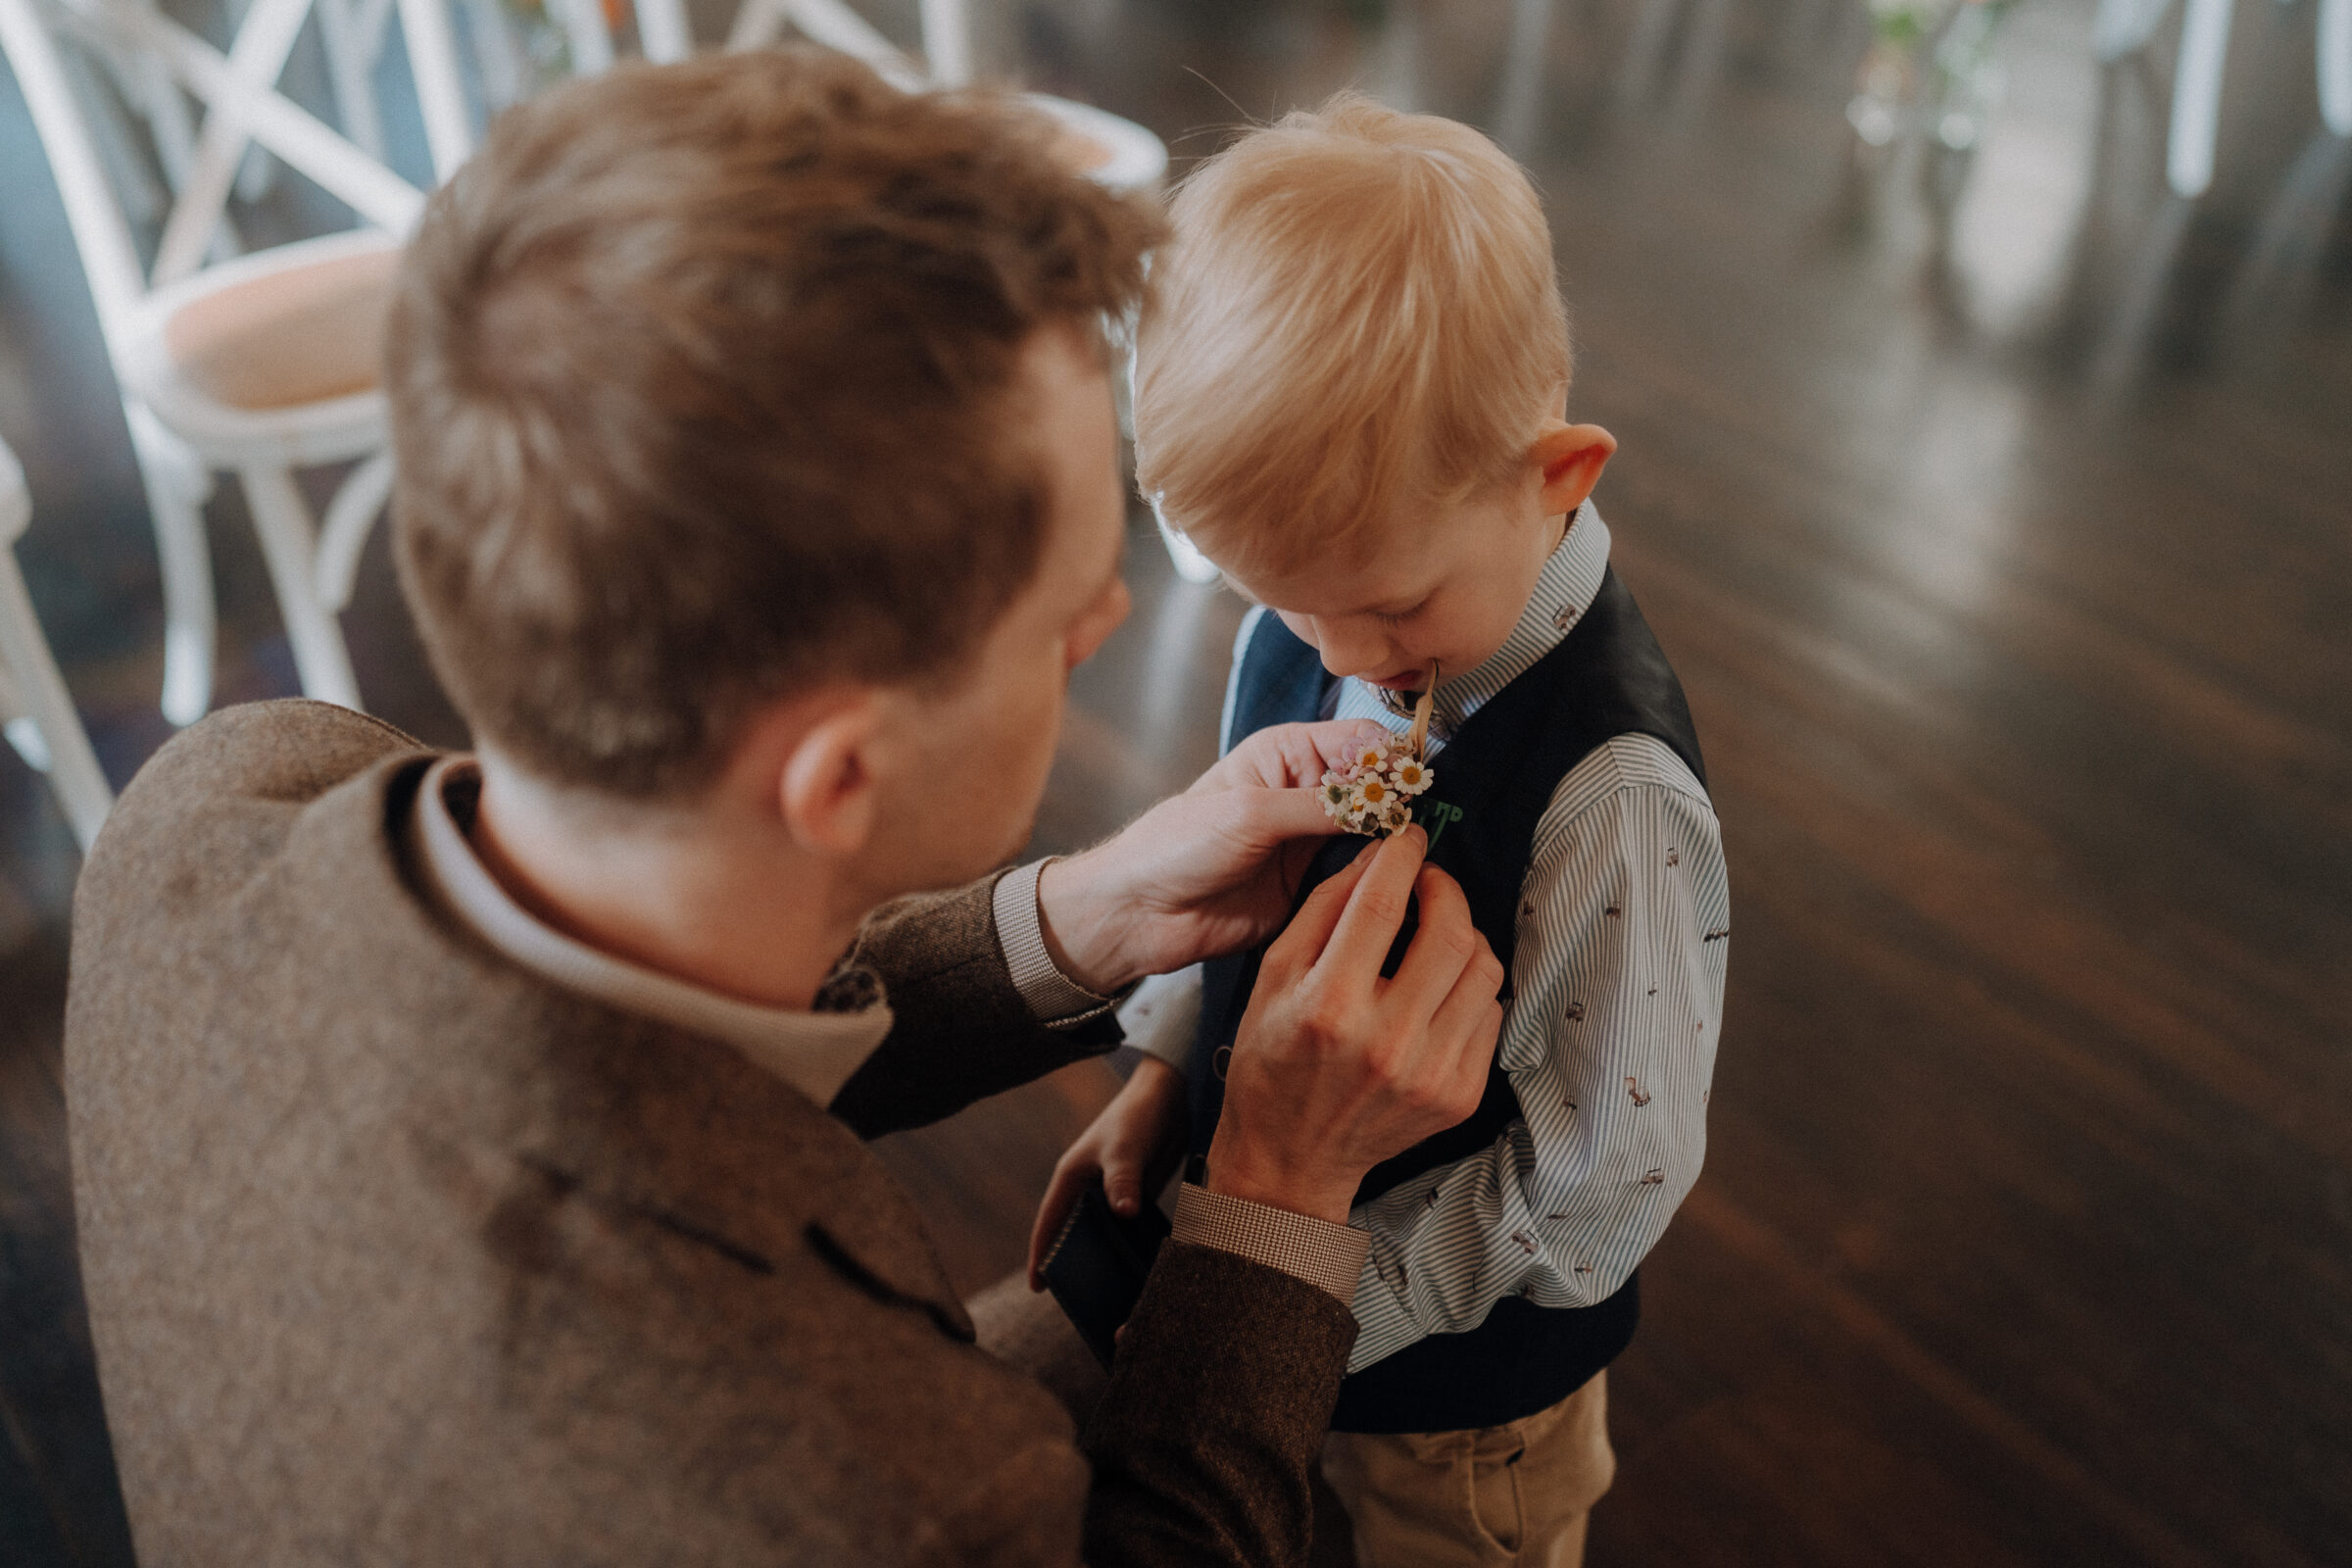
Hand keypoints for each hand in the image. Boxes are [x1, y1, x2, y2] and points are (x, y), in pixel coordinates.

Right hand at [1025, 1055, 1188, 1289]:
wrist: (1172, 1093)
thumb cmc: (1138, 1116)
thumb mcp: (1126, 1149)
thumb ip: (1123, 1180)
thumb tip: (1124, 1214)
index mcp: (1072, 1177)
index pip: (1050, 1222)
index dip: (1041, 1254)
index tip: (1038, 1288)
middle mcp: (1088, 1187)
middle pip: (1074, 1234)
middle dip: (1075, 1264)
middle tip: (1080, 1303)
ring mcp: (1113, 1192)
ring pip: (1103, 1233)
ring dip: (1106, 1257)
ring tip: (1113, 1296)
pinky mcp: (1138, 1193)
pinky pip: (1129, 1227)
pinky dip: (1131, 1246)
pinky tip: (1143, 1270)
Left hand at [1035, 718, 1394, 992]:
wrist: (1141, 912)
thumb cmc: (1177, 845)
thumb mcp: (1252, 813)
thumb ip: (1322, 806)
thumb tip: (1387, 802)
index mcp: (1290, 754)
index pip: (1363, 741)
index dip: (1394, 760)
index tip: (1415, 787)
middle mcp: (1309, 794)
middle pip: (1379, 790)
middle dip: (1402, 806)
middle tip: (1419, 830)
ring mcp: (1314, 842)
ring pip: (1377, 837)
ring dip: (1395, 848)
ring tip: (1412, 862)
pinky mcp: (1314, 888)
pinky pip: (1361, 881)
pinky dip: (1379, 884)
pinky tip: (1394, 890)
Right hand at [1206, 827, 1503, 1223]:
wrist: (1291, 1159)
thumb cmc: (1272, 1064)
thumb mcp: (1273, 978)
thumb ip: (1323, 910)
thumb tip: (1377, 855)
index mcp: (1329, 1007)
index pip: (1382, 904)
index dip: (1404, 856)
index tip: (1410, 839)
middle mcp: (1386, 1041)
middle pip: (1451, 932)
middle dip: (1445, 889)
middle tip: (1428, 882)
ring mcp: (1430, 1073)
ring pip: (1484, 970)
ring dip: (1465, 935)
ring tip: (1436, 934)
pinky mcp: (1459, 1095)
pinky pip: (1490, 1015)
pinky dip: (1470, 988)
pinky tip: (1438, 989)